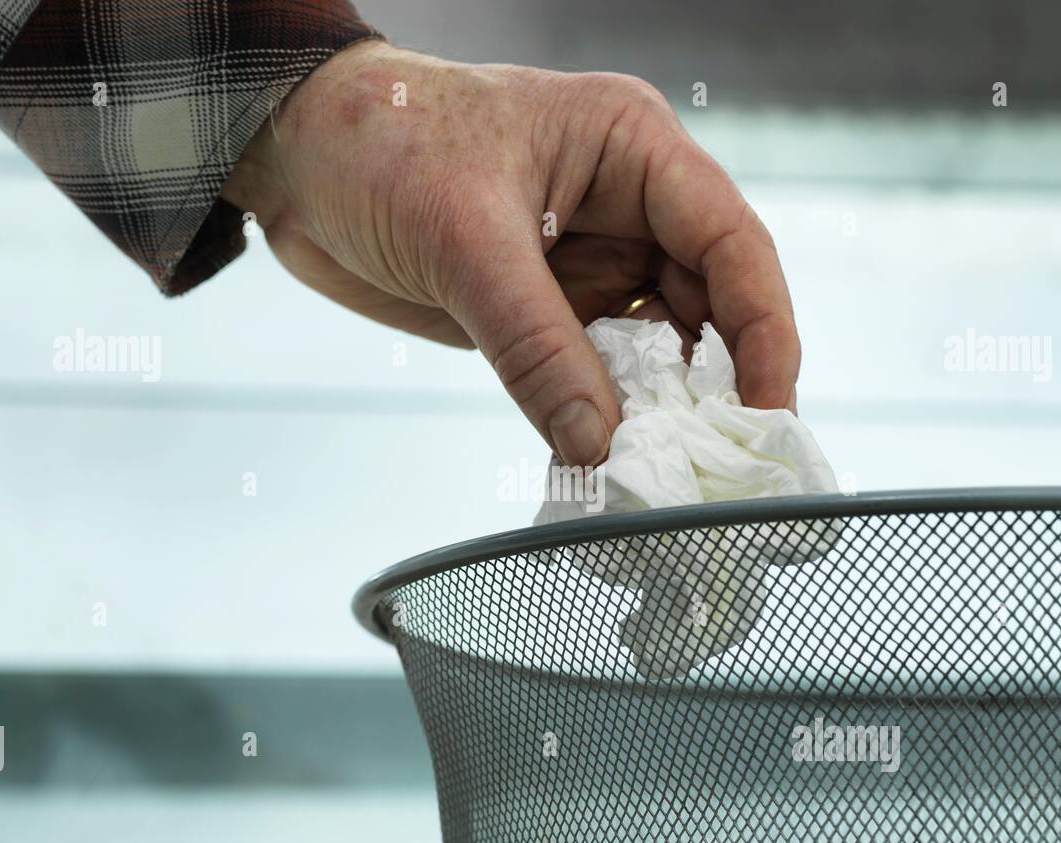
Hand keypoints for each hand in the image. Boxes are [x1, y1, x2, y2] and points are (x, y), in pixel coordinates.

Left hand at [223, 40, 799, 466]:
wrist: (295, 160)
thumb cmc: (380, 145)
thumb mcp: (465, 241)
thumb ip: (537, 346)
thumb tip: (599, 446)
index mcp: (634, 152)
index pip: (733, 243)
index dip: (765, 330)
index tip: (764, 413)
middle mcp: (628, 210)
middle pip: (711, 308)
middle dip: (717, 388)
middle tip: (715, 469)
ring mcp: (590, 265)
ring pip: (656, 351)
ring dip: (660, 414)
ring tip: (663, 478)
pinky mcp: (547, 312)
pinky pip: (596, 376)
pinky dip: (604, 422)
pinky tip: (605, 463)